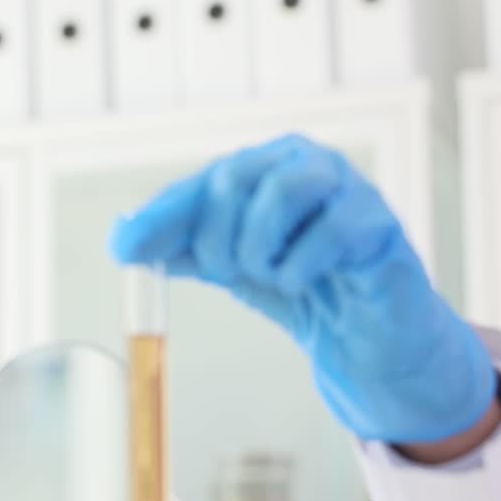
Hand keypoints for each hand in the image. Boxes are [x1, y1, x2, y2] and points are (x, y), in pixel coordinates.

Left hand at [110, 134, 494, 443]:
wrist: (362, 339)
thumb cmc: (303, 288)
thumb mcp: (231, 266)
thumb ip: (182, 248)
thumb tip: (122, 237)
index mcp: (263, 166)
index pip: (201, 182)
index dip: (160, 216)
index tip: (124, 250)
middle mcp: (303, 162)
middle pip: (234, 176)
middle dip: (215, 239)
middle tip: (225, 272)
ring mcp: (345, 186)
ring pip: (282, 190)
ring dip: (259, 247)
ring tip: (270, 275)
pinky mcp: (378, 222)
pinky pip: (328, 230)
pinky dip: (300, 267)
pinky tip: (302, 282)